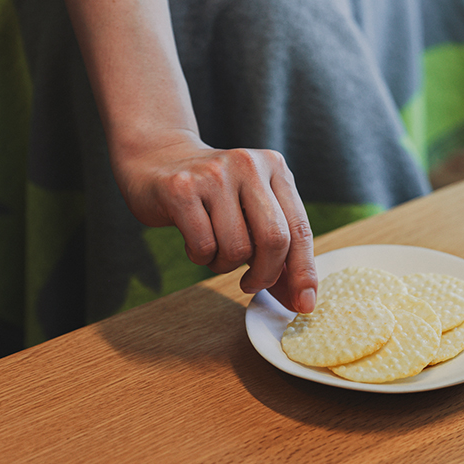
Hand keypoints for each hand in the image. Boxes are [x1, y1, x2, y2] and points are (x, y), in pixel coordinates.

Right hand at [114, 130, 317, 312]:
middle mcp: (248, 165)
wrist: (158, 158)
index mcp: (275, 167)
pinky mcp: (181, 189)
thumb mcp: (252, 209)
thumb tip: (300, 299)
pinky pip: (203, 246)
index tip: (304, 305)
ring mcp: (214, 174)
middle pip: (274, 239)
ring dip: (225, 264)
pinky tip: (193, 237)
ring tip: (214, 247)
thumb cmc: (213, 195)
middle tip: (251, 284)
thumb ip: (279, 249)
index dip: (304, 272)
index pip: (300, 228)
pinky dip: (200, 256)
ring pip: (237, 249)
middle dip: (265, 275)